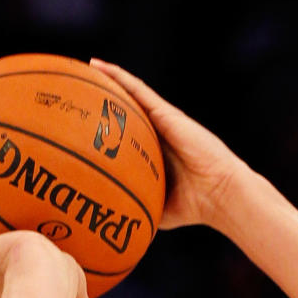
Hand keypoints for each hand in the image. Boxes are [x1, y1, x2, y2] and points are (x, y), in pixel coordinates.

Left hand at [90, 59, 245, 229]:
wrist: (219, 193)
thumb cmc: (194, 206)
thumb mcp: (158, 210)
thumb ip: (138, 209)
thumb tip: (114, 229)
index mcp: (153, 153)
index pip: (125, 135)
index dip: (106, 127)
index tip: (82, 124)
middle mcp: (157, 133)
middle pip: (126, 111)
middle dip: (104, 99)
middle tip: (79, 93)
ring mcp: (162, 120)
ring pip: (130, 94)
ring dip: (109, 80)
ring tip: (86, 69)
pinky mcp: (166, 113)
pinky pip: (138, 90)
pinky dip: (119, 77)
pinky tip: (100, 67)